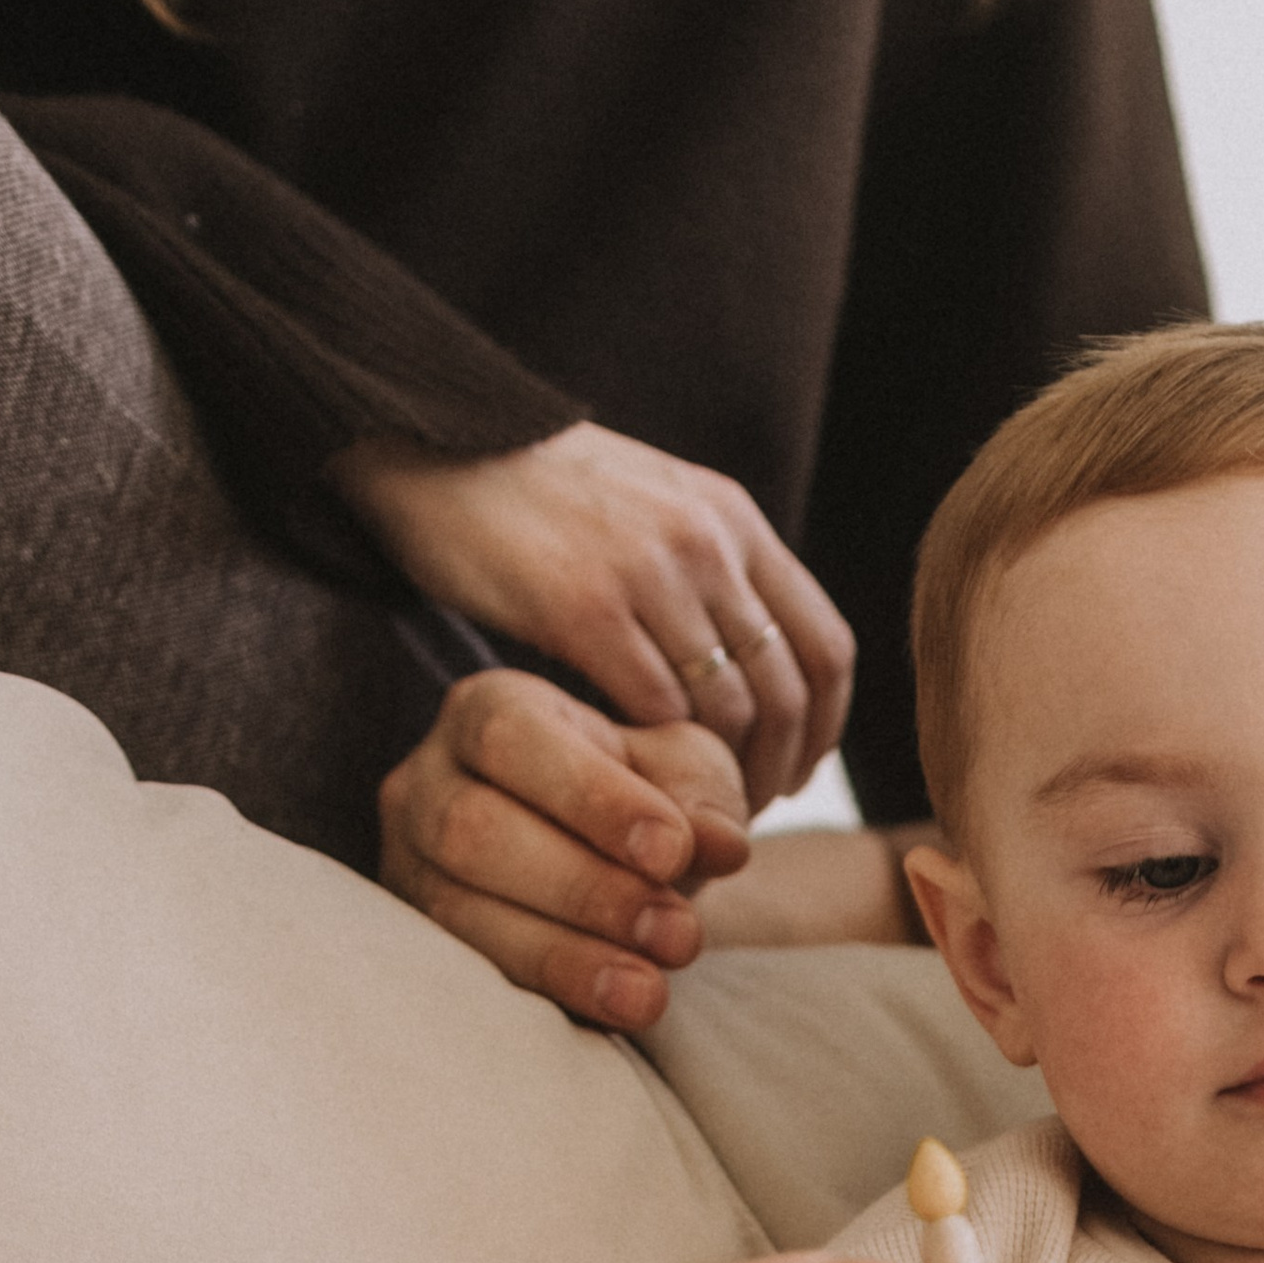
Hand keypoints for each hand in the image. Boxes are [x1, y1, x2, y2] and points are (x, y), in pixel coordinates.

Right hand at [335, 421, 855, 805]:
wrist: (437, 444)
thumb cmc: (540, 494)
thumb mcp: (654, 505)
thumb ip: (710, 567)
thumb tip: (754, 650)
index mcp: (734, 519)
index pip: (825, 646)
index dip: (823, 729)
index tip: (797, 776)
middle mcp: (707, 542)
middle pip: (787, 691)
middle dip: (776, 771)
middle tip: (743, 818)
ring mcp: (649, 573)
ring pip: (728, 711)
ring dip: (718, 779)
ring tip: (693, 815)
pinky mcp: (584, 607)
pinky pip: (654, 709)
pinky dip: (655, 760)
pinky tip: (637, 786)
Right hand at [377, 671, 754, 1026]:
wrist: (616, 863)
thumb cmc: (645, 799)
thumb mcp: (684, 776)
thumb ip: (702, 796)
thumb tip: (721, 843)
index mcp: (490, 711)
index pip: (514, 738)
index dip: (591, 799)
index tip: (672, 852)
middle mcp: (430, 781)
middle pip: (473, 830)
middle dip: (585, 890)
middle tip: (678, 934)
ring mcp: (412, 865)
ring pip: (461, 912)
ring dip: (567, 957)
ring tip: (652, 990)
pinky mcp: (424, 940)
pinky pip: (472, 974)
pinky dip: (553, 994)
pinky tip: (619, 1010)